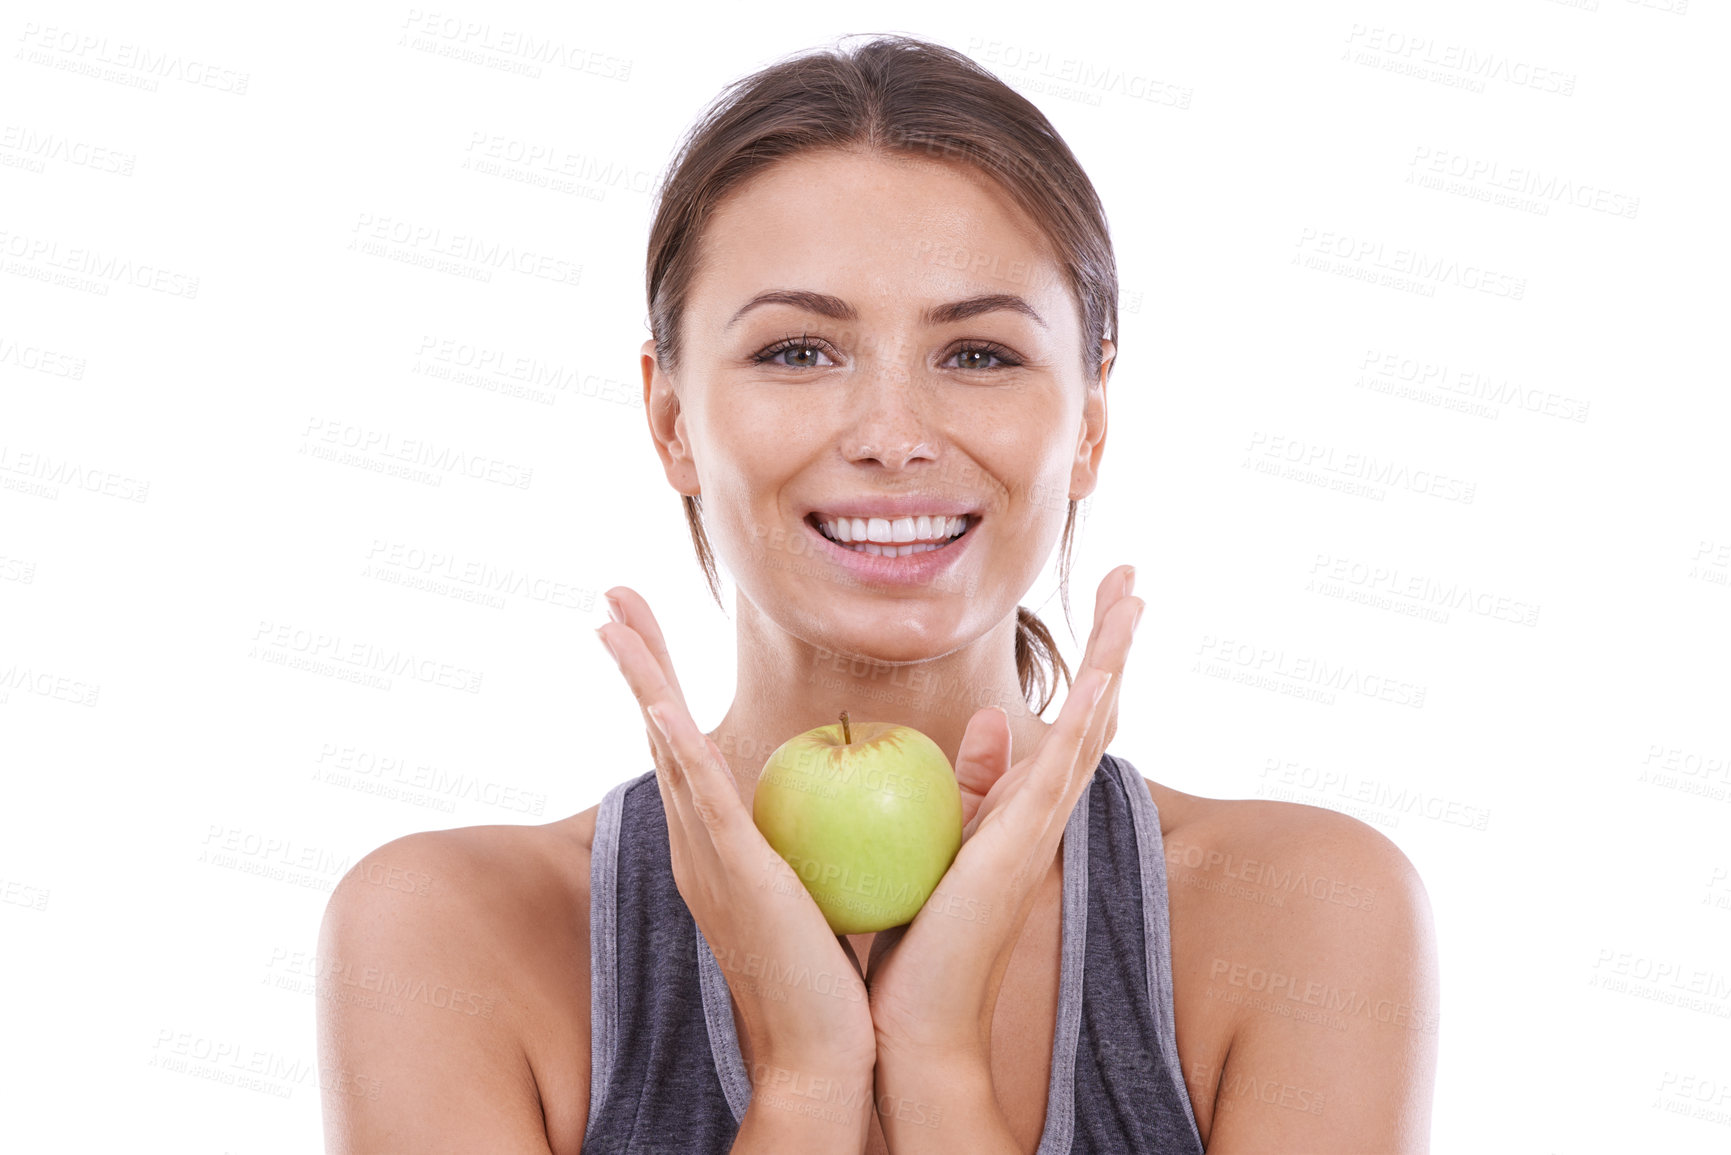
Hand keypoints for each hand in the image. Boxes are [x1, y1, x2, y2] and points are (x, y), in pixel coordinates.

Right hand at [595, 587, 877, 1076]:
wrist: (820, 1052)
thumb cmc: (832, 972)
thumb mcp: (823, 877)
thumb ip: (828, 825)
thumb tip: (856, 781)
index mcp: (713, 842)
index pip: (683, 744)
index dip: (660, 683)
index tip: (645, 631)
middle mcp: (695, 843)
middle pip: (658, 730)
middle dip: (636, 660)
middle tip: (611, 598)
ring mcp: (707, 857)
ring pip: (666, 748)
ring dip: (642, 679)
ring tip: (614, 620)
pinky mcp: (735, 873)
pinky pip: (703, 798)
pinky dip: (677, 747)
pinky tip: (659, 703)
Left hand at [863, 566, 1142, 1066]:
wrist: (914, 1016)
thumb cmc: (917, 937)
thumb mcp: (942, 840)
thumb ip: (972, 784)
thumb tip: (992, 723)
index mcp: (1024, 806)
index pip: (1069, 717)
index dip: (1092, 658)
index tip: (1106, 601)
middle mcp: (1044, 812)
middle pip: (1096, 710)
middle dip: (1115, 642)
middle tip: (1134, 579)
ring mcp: (1039, 827)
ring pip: (1090, 726)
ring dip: (1112, 658)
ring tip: (1133, 596)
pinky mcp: (1022, 845)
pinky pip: (1059, 769)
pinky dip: (1085, 718)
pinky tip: (1104, 671)